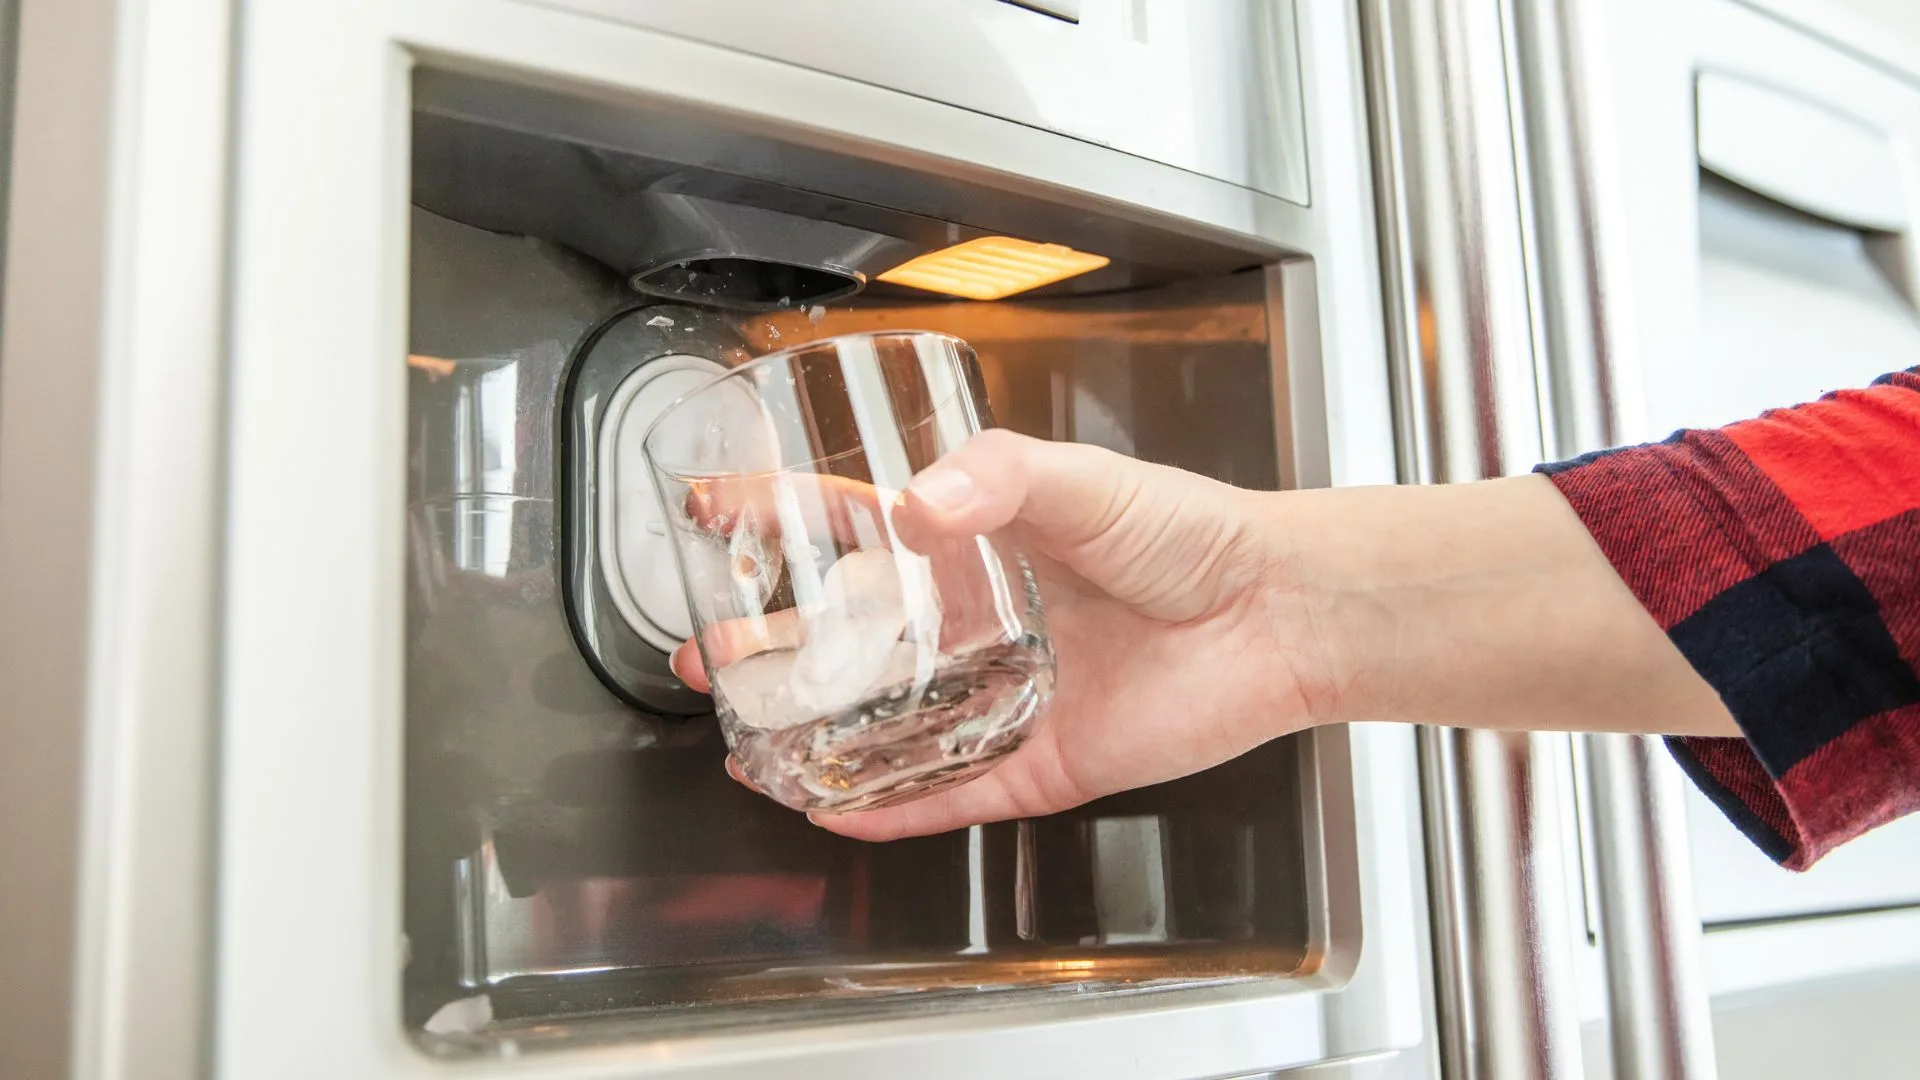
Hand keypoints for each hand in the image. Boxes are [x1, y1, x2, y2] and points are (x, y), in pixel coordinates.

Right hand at [671, 429, 1347, 840]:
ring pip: (886, 727)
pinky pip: (949, 795)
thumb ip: (1002, 478)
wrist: (1275, 612)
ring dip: (813, 734)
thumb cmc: (1192, 534)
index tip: (721, 512)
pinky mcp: (1037, 762)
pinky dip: (889, 808)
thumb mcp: (1085, 481)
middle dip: (773, 649)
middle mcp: (978, 623)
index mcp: (977, 545)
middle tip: (710, 652)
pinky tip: (833, 808)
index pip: (857, 531)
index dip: (784, 521)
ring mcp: (1001, 696)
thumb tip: (926, 498)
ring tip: (745, 735)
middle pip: (850, 642)